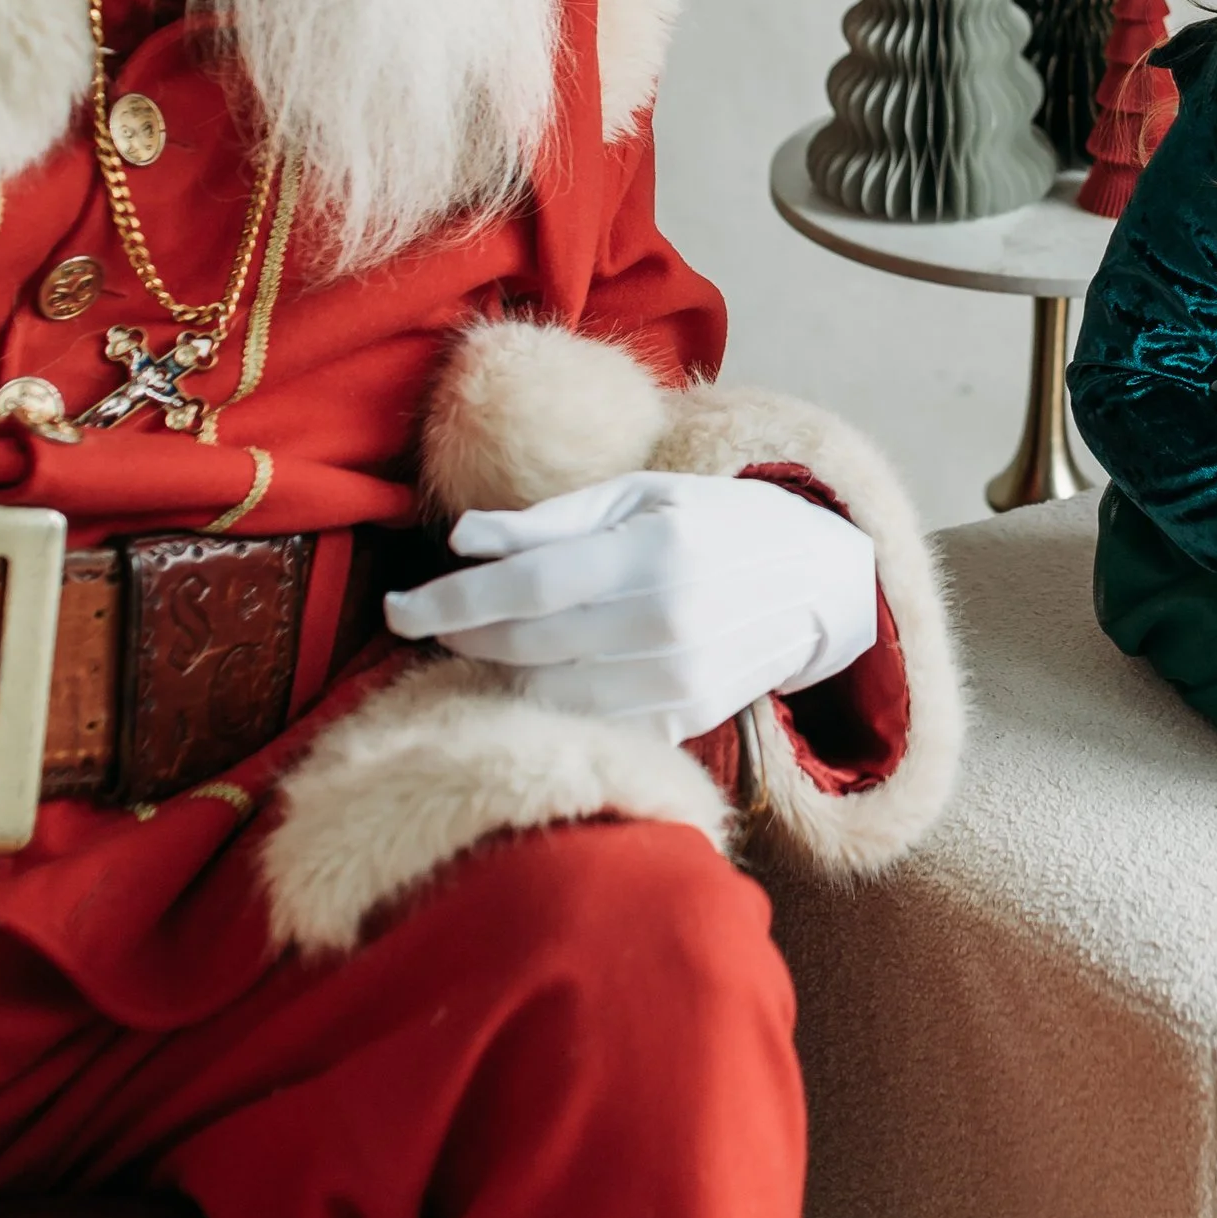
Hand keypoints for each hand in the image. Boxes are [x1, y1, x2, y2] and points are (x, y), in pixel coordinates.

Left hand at [385, 469, 878, 736]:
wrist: (818, 582)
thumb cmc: (718, 522)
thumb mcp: (644, 493)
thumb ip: (552, 517)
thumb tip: (465, 540)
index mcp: (654, 551)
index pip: (524, 585)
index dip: (448, 600)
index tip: (399, 607)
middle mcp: (668, 620)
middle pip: (527, 644)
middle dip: (460, 636)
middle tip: (427, 621)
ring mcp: (680, 679)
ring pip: (549, 694)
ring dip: (495, 674)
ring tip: (474, 645)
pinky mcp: (685, 720)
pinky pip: (589, 724)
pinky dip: (546, 705)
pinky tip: (530, 677)